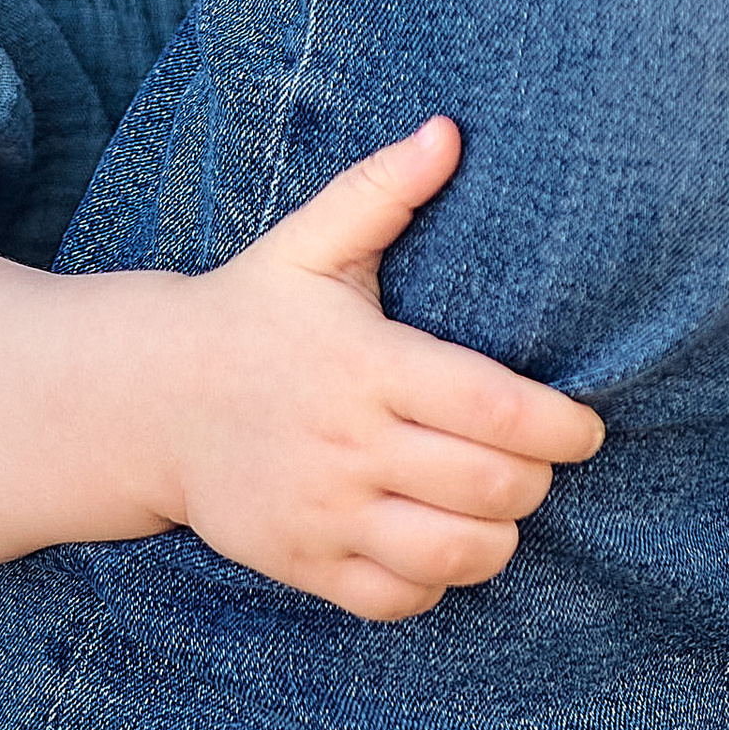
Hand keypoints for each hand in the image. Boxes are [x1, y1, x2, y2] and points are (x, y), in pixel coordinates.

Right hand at [147, 117, 603, 624]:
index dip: (561, 426)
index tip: (583, 426)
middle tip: (536, 460)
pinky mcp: (301, 562)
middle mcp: (345, 444)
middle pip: (490, 487)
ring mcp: (321, 511)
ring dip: (498, 536)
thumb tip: (449, 131)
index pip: (494, 407)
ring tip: (496, 505)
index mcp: (364, 364)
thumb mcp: (308, 244)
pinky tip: (437, 542)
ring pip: (453, 553)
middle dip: (536, 480)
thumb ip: (383, 189)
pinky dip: (436, 582)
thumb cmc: (249, 314)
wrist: (145, 398)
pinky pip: (398, 598)